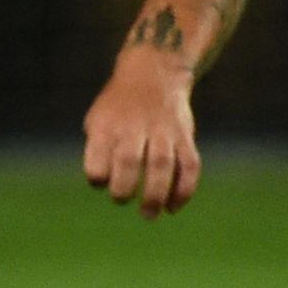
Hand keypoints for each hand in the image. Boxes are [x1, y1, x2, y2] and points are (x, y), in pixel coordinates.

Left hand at [81, 54, 200, 217]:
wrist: (154, 73)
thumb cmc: (118, 108)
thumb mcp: (97, 119)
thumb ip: (98, 150)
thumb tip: (102, 184)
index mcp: (107, 125)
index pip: (98, 156)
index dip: (97, 176)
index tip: (100, 181)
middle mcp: (134, 127)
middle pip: (128, 161)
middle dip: (124, 188)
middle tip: (122, 200)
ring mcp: (163, 131)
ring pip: (162, 165)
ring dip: (156, 195)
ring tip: (149, 215)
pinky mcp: (185, 136)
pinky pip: (189, 166)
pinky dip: (184, 190)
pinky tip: (173, 207)